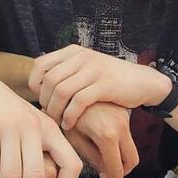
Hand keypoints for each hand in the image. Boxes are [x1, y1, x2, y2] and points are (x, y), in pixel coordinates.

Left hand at [29, 45, 168, 129]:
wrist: (143, 81)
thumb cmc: (110, 80)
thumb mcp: (85, 69)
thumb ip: (65, 73)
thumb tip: (38, 86)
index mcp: (73, 52)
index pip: (40, 65)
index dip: (35, 84)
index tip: (40, 99)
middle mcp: (81, 57)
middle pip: (49, 80)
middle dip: (44, 101)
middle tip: (48, 116)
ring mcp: (94, 69)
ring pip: (61, 91)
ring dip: (55, 111)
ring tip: (57, 122)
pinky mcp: (105, 84)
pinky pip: (79, 101)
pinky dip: (70, 115)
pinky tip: (70, 124)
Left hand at [66, 102, 137, 177]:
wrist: (73, 77)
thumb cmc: (65, 108)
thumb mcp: (73, 135)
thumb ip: (90, 157)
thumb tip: (105, 175)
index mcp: (107, 134)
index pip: (116, 169)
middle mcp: (120, 126)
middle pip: (131, 160)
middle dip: (123, 173)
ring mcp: (123, 118)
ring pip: (130, 147)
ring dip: (120, 158)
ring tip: (103, 162)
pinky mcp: (122, 112)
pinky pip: (125, 136)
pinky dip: (118, 145)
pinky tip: (103, 146)